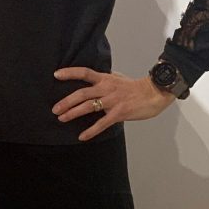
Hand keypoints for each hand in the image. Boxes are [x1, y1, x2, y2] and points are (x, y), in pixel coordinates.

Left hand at [52, 66, 175, 140]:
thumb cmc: (135, 86)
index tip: (56, 75)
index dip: (69, 73)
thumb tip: (93, 79)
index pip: (84, 72)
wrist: (153, 93)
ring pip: (88, 106)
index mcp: (105, 78)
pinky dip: (91, 130)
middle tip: (54, 109)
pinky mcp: (119, 113)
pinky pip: (102, 123)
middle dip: (66, 101)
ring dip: (73, 113)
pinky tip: (82, 136)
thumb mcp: (117, 77)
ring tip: (61, 118)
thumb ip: (104, 79)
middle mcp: (106, 88)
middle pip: (82, 93)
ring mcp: (112, 101)